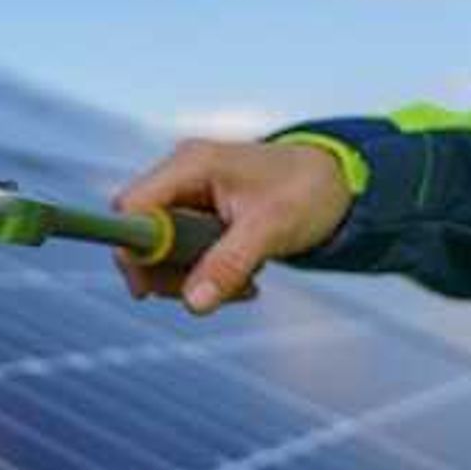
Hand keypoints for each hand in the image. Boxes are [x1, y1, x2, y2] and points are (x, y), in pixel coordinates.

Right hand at [113, 138, 350, 312]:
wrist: (337, 184)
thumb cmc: (307, 191)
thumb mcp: (271, 229)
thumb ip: (228, 264)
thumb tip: (193, 304)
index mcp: (191, 165)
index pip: (132, 208)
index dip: (134, 249)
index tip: (149, 289)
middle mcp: (181, 177)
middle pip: (141, 236)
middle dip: (170, 274)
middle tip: (209, 295)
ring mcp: (188, 197)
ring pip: (161, 253)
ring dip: (193, 280)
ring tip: (243, 286)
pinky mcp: (198, 216)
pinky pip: (183, 256)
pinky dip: (207, 275)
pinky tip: (244, 279)